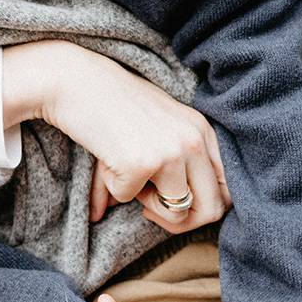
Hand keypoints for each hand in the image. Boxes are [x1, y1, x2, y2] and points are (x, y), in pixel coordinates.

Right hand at [3, 41, 229, 232]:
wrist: (73, 80)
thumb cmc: (110, 104)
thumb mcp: (155, 127)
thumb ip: (174, 164)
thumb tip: (178, 218)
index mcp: (201, 129)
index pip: (228, 188)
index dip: (204, 206)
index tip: (175, 202)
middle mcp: (193, 140)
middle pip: (211, 210)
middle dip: (180, 222)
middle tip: (149, 209)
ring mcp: (170, 152)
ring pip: (176, 213)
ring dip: (146, 204)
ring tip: (126, 175)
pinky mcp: (141, 163)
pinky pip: (129, 200)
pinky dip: (112, 188)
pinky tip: (105, 159)